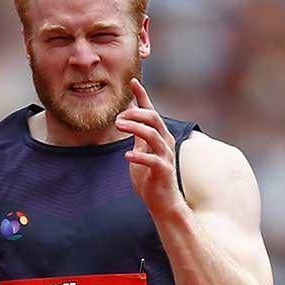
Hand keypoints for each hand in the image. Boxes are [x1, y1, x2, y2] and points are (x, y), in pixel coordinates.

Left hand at [115, 79, 183, 220]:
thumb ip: (137, 136)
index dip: (142, 96)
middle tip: (117, 117)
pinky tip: (127, 155)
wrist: (163, 202)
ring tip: (118, 125)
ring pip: (153, 134)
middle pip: (153, 118)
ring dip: (134, 127)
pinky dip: (139, 156)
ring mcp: (166, 156)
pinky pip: (153, 159)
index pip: (151, 111)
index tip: (133, 81)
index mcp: (160, 136)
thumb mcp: (142, 151)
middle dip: (135, 113)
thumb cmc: (151, 177)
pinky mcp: (164, 171)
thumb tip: (126, 119)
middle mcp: (166, 142)